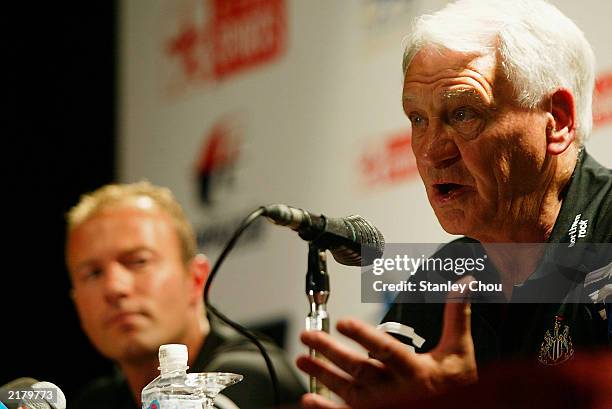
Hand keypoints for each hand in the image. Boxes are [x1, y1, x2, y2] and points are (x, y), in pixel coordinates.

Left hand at [296, 277, 476, 408]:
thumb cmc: (457, 385)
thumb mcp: (459, 350)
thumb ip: (456, 316)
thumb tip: (463, 283)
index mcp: (417, 371)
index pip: (387, 350)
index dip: (364, 336)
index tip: (344, 322)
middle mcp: (397, 390)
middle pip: (359, 369)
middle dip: (331, 352)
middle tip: (308, 336)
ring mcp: (384, 406)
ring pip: (348, 390)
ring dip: (323, 374)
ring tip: (302, 359)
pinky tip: (308, 400)